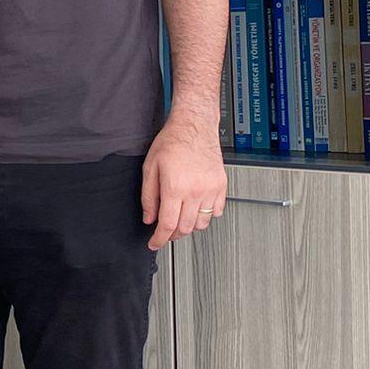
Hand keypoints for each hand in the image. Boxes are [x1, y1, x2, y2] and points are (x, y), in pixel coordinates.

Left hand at [141, 111, 226, 248]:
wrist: (194, 125)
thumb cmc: (172, 141)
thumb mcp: (150, 168)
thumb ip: (148, 196)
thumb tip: (149, 218)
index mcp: (175, 187)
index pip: (168, 224)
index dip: (159, 239)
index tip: (154, 243)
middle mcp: (195, 190)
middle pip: (185, 228)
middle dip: (173, 234)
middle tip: (165, 231)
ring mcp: (211, 189)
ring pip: (202, 223)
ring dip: (190, 226)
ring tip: (180, 218)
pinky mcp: (221, 186)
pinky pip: (217, 212)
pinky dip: (207, 216)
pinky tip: (196, 208)